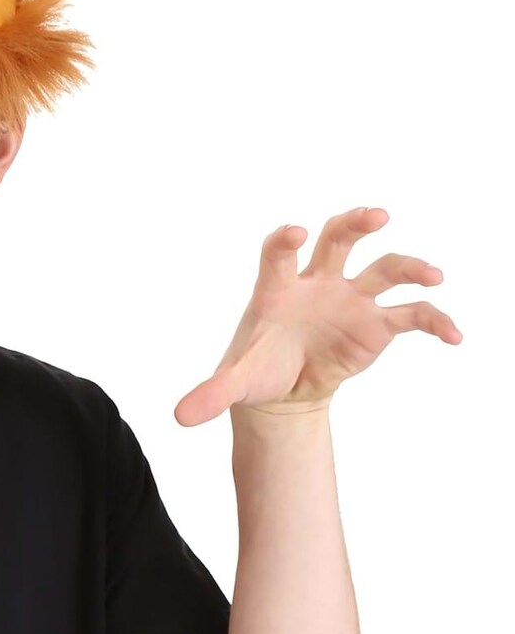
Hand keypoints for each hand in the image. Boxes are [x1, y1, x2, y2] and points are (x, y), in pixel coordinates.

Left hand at [173, 207, 462, 427]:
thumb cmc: (256, 371)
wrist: (284, 392)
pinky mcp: (376, 325)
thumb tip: (179, 418)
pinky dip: (435, 321)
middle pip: (339, 237)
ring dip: (409, 266)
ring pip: (384, 267)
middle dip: (356, 222)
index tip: (295, 232)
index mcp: (278, 288)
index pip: (279, 252)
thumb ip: (211, 395)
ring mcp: (351, 299)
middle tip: (377, 215)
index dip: (285, 239)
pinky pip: (411, 315)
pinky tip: (454, 335)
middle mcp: (318, 283)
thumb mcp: (234, 384)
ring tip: (433, 276)